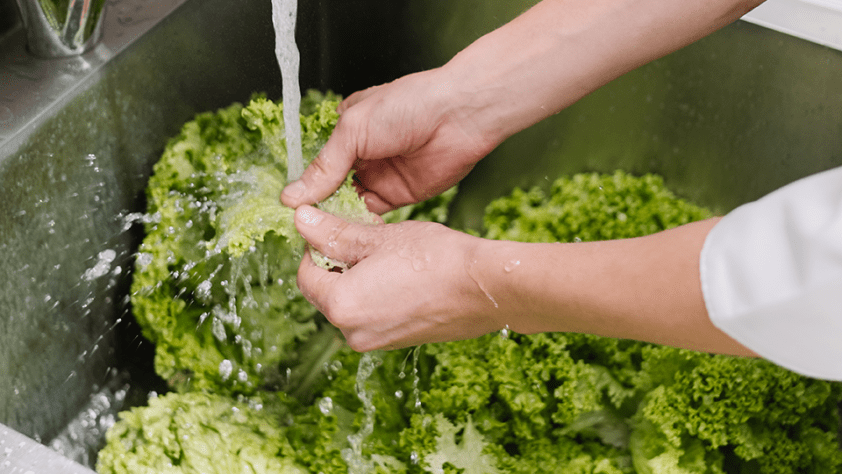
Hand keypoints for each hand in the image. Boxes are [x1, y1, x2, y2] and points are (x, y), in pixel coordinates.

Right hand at [281, 68, 501, 213]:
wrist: (459, 116)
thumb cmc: (408, 106)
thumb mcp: (353, 131)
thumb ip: (324, 168)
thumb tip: (292, 196)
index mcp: (348, 131)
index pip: (318, 164)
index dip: (303, 186)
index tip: (287, 208)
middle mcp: (363, 155)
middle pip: (332, 188)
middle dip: (317, 207)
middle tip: (299, 228)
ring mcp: (381, 176)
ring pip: (350, 204)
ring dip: (337, 219)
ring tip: (317, 235)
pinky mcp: (401, 195)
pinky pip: (373, 215)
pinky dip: (360, 225)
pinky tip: (345, 234)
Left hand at [293, 205, 503, 350]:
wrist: (487, 287)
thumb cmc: (436, 258)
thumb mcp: (379, 238)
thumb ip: (335, 233)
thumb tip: (301, 219)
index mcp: (341, 306)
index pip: (305, 275)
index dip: (315, 246)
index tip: (334, 226)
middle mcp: (353, 333)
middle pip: (325, 292)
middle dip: (336, 262)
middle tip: (362, 234)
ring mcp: (377, 341)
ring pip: (350, 303)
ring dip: (357, 276)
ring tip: (386, 251)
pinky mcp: (397, 341)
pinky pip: (372, 314)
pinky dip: (375, 293)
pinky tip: (400, 271)